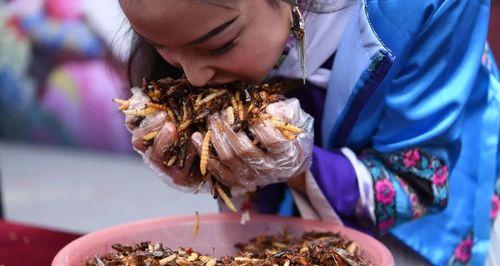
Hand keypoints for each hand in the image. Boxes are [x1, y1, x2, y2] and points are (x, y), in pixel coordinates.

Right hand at [126, 88, 197, 188]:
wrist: (213, 168)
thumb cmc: (195, 138)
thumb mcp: (185, 120)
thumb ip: (174, 105)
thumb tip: (167, 84)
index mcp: (149, 137)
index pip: (132, 124)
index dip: (133, 113)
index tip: (143, 100)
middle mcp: (151, 152)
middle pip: (138, 141)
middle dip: (149, 127)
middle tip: (163, 115)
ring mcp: (164, 167)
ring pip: (156, 155)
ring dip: (163, 140)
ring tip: (172, 128)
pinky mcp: (179, 178)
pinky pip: (182, 164)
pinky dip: (190, 151)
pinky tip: (197, 139)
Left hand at [192, 98, 313, 192]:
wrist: (291, 162)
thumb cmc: (291, 135)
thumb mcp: (297, 120)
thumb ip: (287, 112)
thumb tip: (269, 110)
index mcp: (287, 154)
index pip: (274, 142)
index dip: (261, 127)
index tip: (251, 112)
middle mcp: (269, 169)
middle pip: (245, 152)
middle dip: (229, 130)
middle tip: (219, 113)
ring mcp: (253, 178)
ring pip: (229, 161)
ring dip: (215, 140)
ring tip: (209, 122)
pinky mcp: (239, 182)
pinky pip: (218, 172)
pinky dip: (205, 155)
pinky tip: (196, 139)